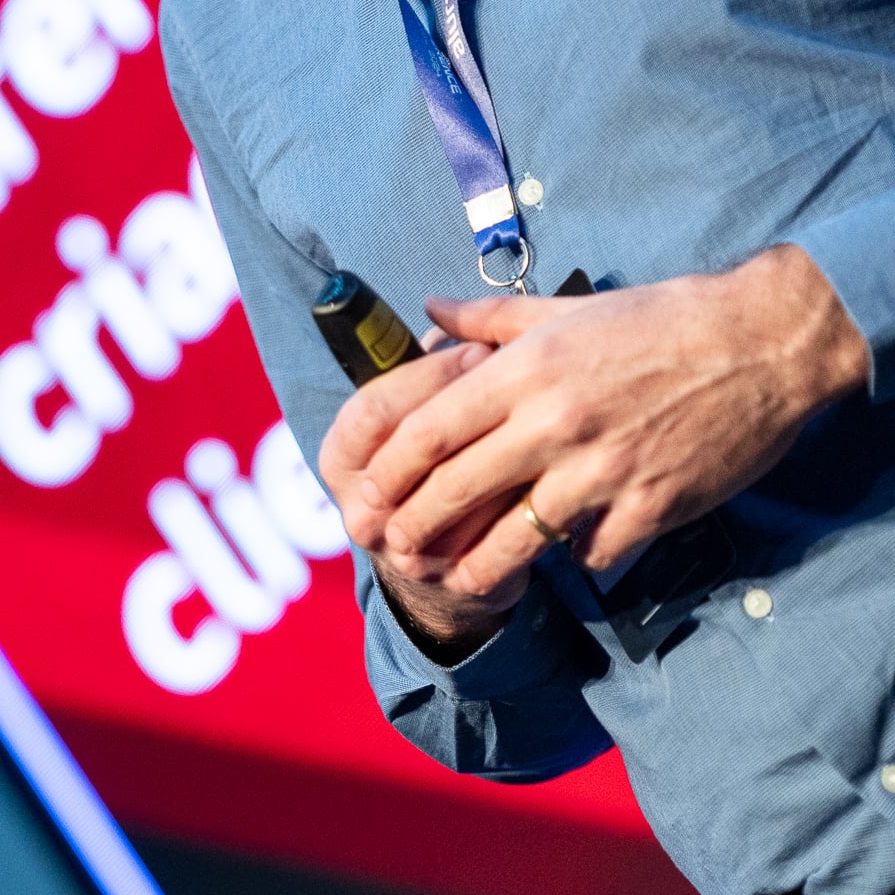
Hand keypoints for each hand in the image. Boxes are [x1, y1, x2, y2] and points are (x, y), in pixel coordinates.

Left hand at [320, 248, 867, 611]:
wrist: (766, 342)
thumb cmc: (665, 317)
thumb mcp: (570, 309)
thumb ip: (492, 319)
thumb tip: (430, 309)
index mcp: (530, 369)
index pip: (431, 428)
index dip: (390, 469)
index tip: (371, 493)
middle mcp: (556, 422)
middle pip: (457, 490)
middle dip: (415, 526)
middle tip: (396, 548)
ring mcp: (604, 471)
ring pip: (516, 540)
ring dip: (478, 567)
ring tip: (458, 581)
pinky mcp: (651, 508)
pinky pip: (593, 552)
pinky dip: (576, 557)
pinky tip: (569, 555)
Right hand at [320, 335, 534, 659]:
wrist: (450, 552)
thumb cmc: (436, 456)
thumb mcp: (419, 408)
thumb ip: (427, 367)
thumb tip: (447, 315)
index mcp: (341, 456)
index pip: (372, 411)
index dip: (425, 378)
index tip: (478, 351)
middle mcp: (360, 508)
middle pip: (410, 453)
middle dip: (468, 413)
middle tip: (518, 382)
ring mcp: (403, 550)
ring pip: (453, 498)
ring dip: (500, 457)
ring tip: (542, 422)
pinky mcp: (451, 579)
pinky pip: (489, 537)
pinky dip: (521, 502)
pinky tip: (553, 472)